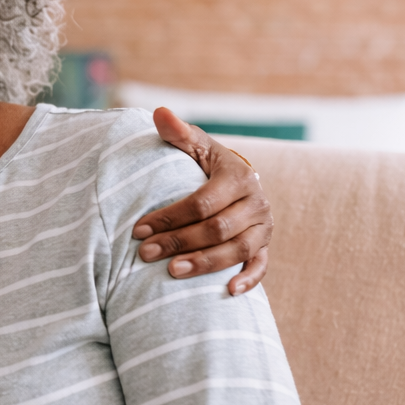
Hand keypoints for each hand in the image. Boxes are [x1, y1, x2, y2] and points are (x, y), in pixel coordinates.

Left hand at [132, 107, 272, 295]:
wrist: (236, 180)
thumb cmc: (206, 163)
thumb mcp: (194, 145)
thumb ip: (177, 132)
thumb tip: (159, 112)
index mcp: (238, 176)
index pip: (201, 202)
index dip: (170, 217)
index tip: (138, 229)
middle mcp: (256, 202)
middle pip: (217, 229)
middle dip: (180, 242)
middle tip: (145, 254)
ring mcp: (263, 226)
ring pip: (237, 250)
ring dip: (205, 264)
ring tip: (172, 272)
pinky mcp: (266, 246)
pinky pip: (261, 266)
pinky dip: (248, 280)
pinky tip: (227, 292)